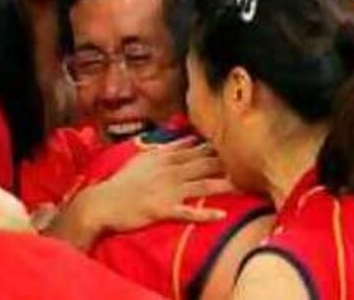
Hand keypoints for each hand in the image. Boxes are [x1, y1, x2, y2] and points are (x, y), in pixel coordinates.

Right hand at [90, 136, 232, 231]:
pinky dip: (204, 214)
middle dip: (227, 164)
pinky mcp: (162, 209)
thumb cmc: (123, 182)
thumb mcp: (143, 158)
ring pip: (201, 186)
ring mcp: (167, 190)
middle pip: (204, 165)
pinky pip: (187, 212)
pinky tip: (220, 215)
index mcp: (164, 158)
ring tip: (244, 187)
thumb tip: (186, 138)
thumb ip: (166, 148)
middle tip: (249, 164)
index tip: (236, 146)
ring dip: (223, 186)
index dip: (217, 149)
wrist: (104, 203)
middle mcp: (169, 171)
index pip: (196, 150)